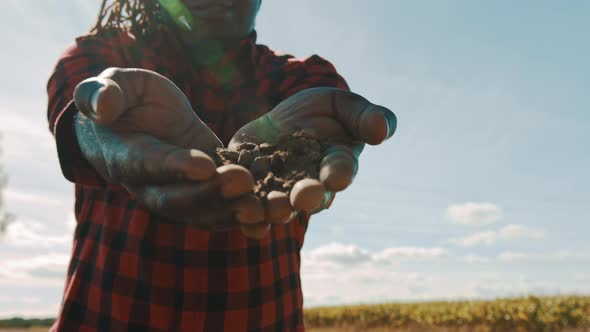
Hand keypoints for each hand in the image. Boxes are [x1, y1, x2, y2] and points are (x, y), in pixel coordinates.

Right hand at [74, 68, 264, 234]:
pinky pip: (222, 211)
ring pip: (203, 213)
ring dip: (233, 212)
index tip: (205, 165)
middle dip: (212, 194)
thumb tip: (101, 106)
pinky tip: (273, 217)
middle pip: (179, 200)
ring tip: (264, 207)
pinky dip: (246, 218)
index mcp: (126, 155)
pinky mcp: (205, 190)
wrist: (137, 120)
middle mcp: (151, 185)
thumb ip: (102, 93)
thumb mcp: (112, 85)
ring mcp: (179, 193)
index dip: (175, 167)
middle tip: (244, 183)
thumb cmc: (123, 99)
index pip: (148, 164)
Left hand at [230, 87, 396, 215]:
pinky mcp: (250, 188)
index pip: (340, 169)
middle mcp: (310, 185)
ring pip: (279, 205)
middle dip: (307, 196)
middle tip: (302, 198)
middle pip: (310, 195)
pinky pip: (250, 205)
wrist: (281, 120)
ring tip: (268, 208)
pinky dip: (246, 215)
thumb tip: (383, 130)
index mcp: (336, 165)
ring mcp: (280, 190)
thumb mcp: (342, 105)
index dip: (339, 173)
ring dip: (275, 209)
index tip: (337, 176)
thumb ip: (364, 116)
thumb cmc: (321, 112)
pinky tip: (241, 216)